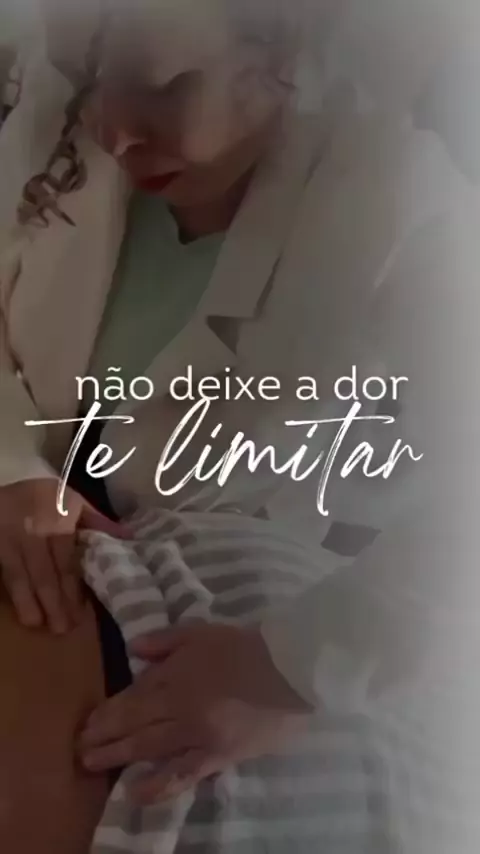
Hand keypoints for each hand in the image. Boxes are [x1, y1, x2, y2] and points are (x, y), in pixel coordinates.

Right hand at [0, 478, 125, 633]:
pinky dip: (10, 592)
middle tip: (62, 629)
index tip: (79, 612)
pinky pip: (2, 573)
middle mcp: (32, 529)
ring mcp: (7, 539)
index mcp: (57, 518)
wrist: (3, 482)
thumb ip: (96, 521)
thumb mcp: (72, 500)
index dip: (72, 588)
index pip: (66, 560)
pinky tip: (18, 607)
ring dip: (27, 602)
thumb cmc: (43, 496)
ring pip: (17, 575)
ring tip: (36, 624)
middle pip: (43, 572)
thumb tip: (128, 538)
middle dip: (53, 602)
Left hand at [80, 623, 312, 802]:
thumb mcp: (202, 631)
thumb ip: (164, 640)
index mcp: (176, 672)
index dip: (109, 710)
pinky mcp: (218, 754)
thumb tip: (132, 651)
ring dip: (117, 755)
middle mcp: (179, 703)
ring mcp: (197, 731)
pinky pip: (183, 772)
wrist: (290, 670)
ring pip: (148, 745)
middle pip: (134, 721)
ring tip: (92, 762)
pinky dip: (159, 783)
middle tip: (81, 747)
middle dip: (103, 734)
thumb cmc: (247, 647)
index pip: (134, 694)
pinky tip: (137, 791)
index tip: (90, 722)